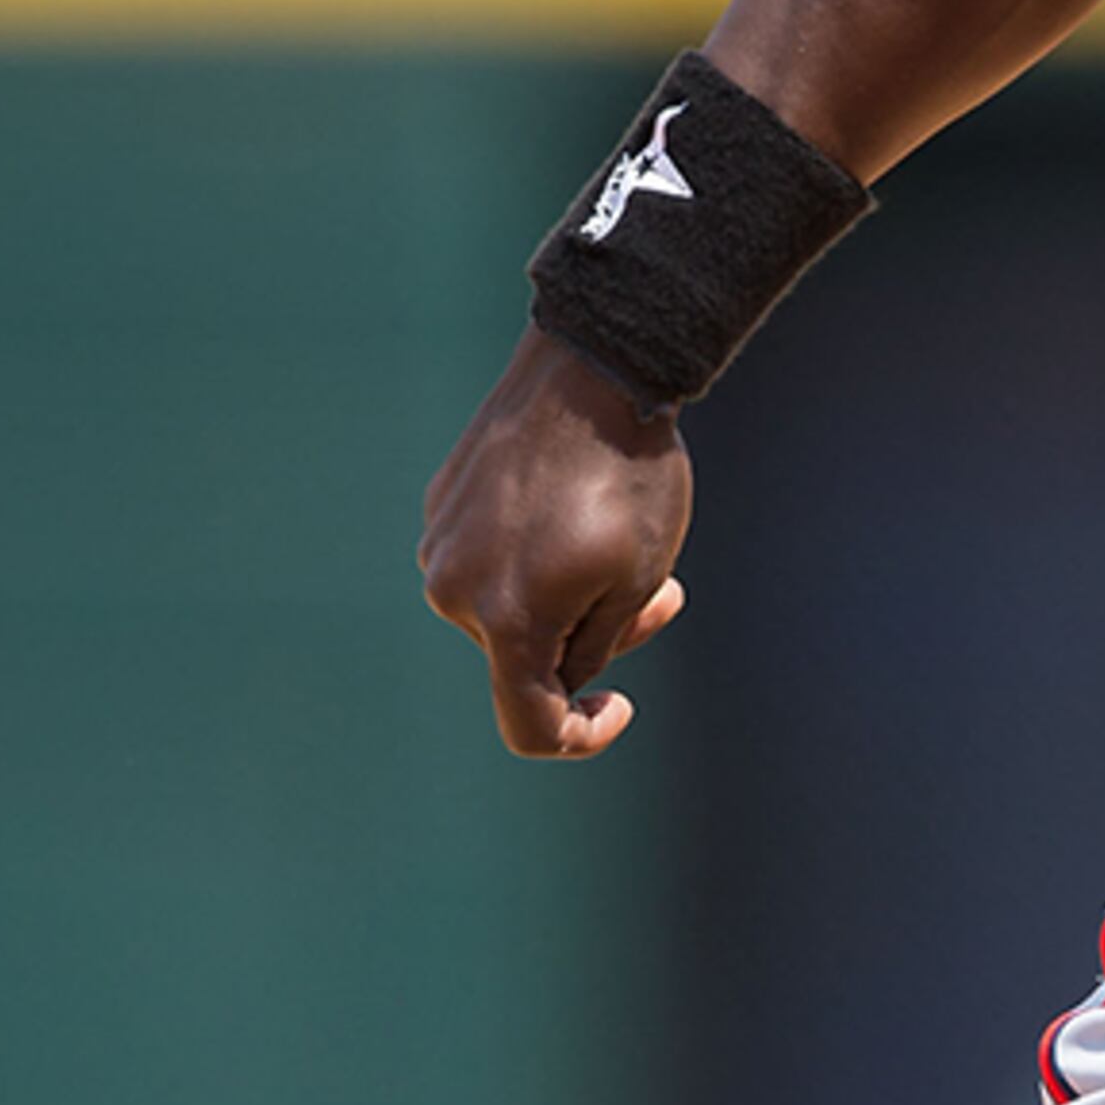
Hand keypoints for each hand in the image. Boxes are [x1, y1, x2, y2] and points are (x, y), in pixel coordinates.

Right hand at [419, 325, 691, 757]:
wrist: (592, 368)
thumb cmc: (629, 475)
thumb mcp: (636, 578)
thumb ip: (593, 646)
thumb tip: (560, 679)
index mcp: (505, 619)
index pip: (527, 724)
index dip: (579, 736)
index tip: (620, 709)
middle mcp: (452, 589)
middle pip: (527, 658)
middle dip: (594, 639)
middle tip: (665, 595)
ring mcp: (439, 543)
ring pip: (510, 607)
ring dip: (567, 594)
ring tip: (621, 534)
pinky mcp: (441, 505)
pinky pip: (493, 558)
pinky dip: (536, 554)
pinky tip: (575, 501)